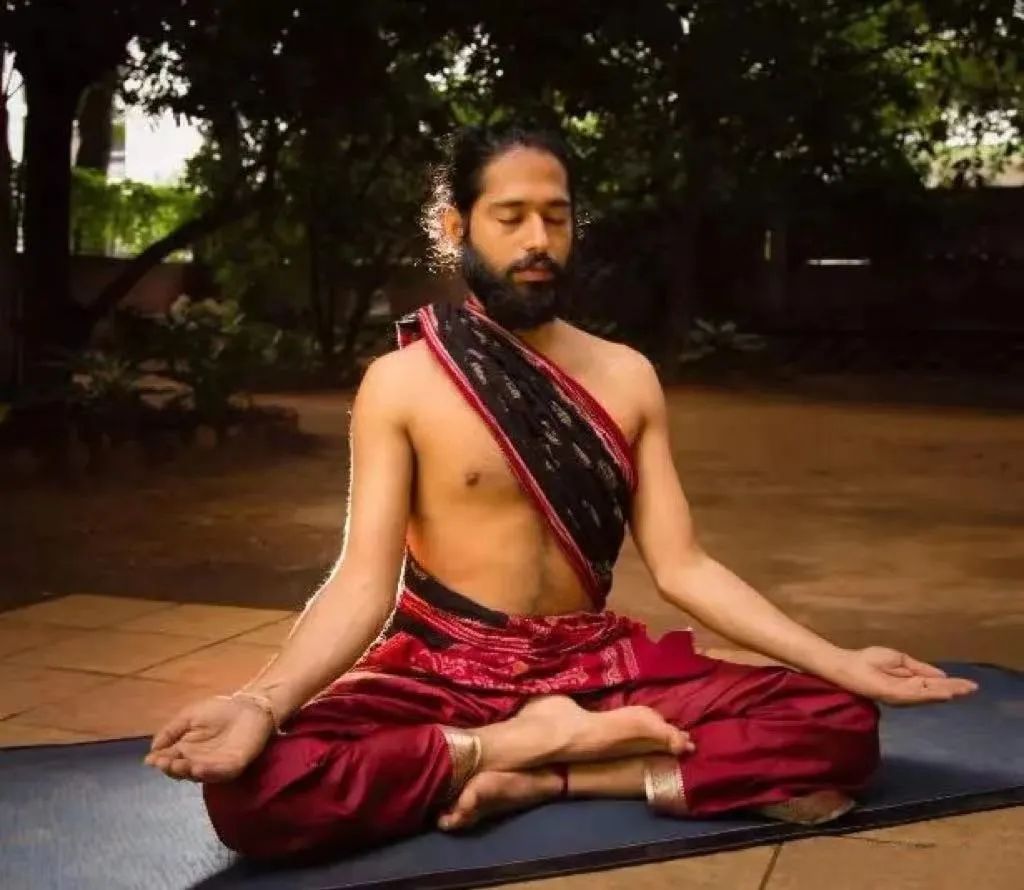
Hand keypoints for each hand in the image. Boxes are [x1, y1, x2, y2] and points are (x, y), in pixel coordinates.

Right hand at [144, 695, 274, 782]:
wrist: (249, 705)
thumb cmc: (219, 710)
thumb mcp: (188, 716)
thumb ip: (170, 731)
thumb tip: (152, 751)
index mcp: (186, 751)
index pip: (169, 760)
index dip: (160, 761)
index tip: (152, 759)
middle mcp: (198, 762)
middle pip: (181, 771)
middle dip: (172, 768)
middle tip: (164, 762)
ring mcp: (216, 766)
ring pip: (198, 775)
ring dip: (187, 771)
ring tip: (178, 765)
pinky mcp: (233, 766)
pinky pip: (219, 772)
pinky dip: (209, 772)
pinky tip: (198, 767)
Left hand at [832, 647, 978, 705]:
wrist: (848, 666)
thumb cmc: (868, 661)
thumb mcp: (899, 660)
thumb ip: (919, 669)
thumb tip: (941, 676)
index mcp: (910, 683)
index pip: (934, 685)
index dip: (952, 685)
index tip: (970, 685)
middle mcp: (908, 692)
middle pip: (935, 692)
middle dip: (954, 690)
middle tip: (973, 689)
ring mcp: (901, 695)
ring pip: (929, 695)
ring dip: (947, 692)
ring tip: (964, 690)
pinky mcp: (893, 695)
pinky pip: (915, 694)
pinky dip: (930, 694)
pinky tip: (944, 692)